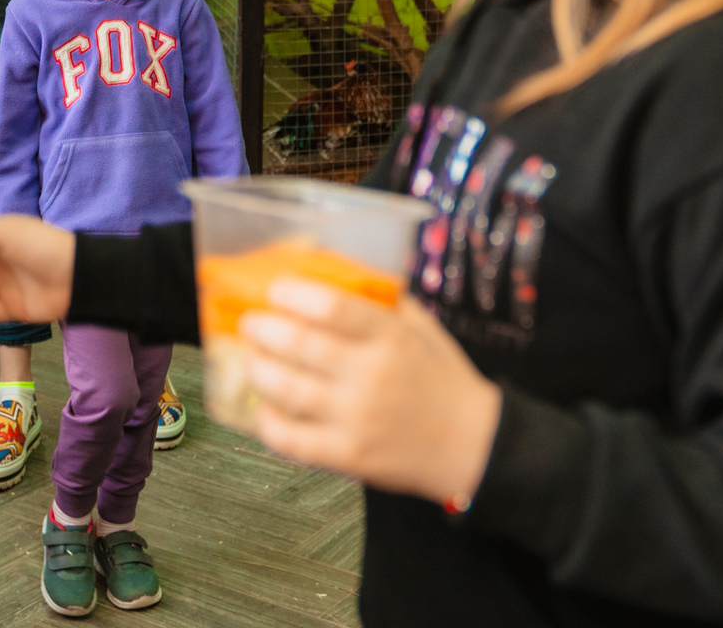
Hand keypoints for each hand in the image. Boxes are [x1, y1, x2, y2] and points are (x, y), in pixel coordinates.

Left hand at [239, 278, 501, 505]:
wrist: (472, 445)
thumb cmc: (442, 379)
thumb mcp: (422, 327)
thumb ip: (382, 299)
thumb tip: (332, 267)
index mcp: (390, 337)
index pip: (331, 306)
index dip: (293, 294)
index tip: (276, 290)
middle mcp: (370, 375)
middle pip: (298, 344)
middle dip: (262, 328)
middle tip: (250, 323)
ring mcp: (356, 418)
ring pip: (287, 389)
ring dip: (258, 368)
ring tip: (252, 357)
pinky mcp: (348, 455)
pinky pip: (292, 440)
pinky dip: (268, 423)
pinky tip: (264, 408)